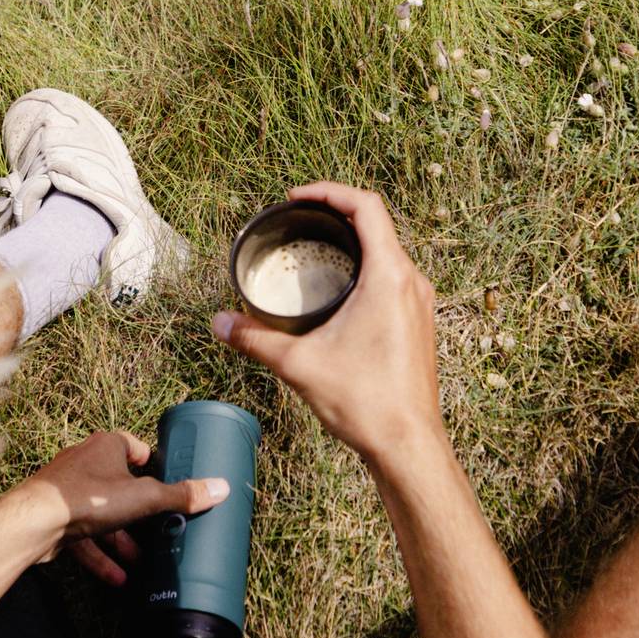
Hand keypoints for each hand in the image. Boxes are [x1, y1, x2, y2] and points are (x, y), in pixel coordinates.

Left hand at [13, 429, 227, 588]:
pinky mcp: (56, 518)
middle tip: (160, 531)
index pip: (138, 448)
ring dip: (122, 541)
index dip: (155, 466)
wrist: (34, 522)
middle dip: (141, 514)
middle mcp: (85, 463)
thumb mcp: (144, 497)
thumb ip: (180, 496)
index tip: (170, 486)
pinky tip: (117, 578)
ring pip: (103, 517)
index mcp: (107, 446)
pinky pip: (84, 538)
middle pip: (122, 487)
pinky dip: (101, 557)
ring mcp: (68, 492)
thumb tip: (220, 488)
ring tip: (140, 562)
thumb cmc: (88, 497)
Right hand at [210, 181, 443, 466]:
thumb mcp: (299, 364)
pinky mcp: (420, 324)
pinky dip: (366, 270)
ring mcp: (420, 303)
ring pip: (387, 253)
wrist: (408, 445)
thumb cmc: (365, 402)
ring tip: (315, 252)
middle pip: (377, 225)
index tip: (297, 198)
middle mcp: (412, 282)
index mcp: (390, 276)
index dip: (329, 192)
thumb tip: (218, 323)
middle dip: (336, 216)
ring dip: (353, 245)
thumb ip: (255, 338)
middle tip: (299, 222)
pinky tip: (340, 293)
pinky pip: (394, 279)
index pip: (366, 207)